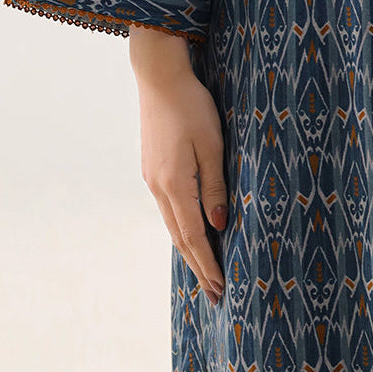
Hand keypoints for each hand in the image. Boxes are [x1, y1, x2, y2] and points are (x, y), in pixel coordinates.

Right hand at [129, 26, 227, 303]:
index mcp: (175, 185)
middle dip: (198, 267)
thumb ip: (215, 187)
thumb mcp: (212, 145)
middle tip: (215, 293)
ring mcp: (152, 179)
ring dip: (189, 250)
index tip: (220, 288)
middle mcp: (158, 188)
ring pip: (172, 224)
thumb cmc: (192, 107)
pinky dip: (180, 228)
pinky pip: (168, 209)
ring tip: (204, 271)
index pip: (194, 236)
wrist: (159, 78)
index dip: (208, 264)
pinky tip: (190, 234)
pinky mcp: (152, 169)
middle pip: (180, 237)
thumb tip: (218, 226)